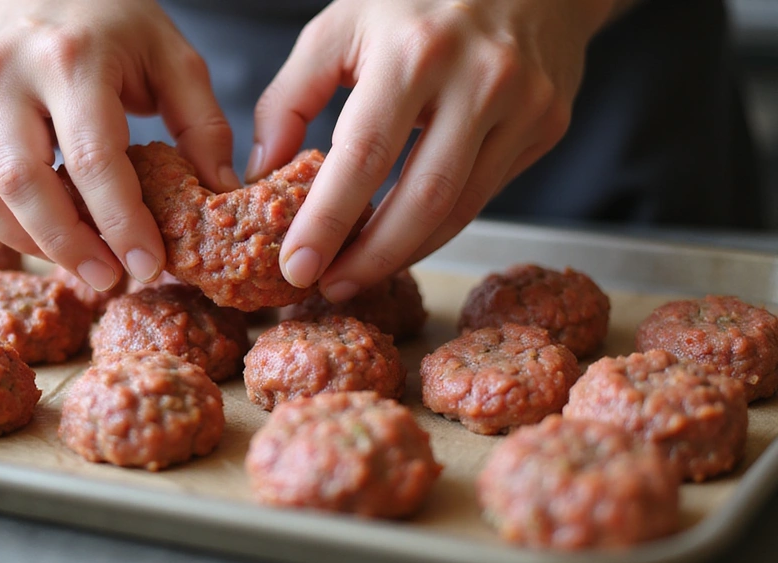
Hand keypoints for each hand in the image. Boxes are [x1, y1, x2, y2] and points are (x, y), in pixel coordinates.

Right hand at [0, 0, 239, 290]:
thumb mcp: (174, 59)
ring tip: (82, 262)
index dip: (121, 223)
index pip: (92, 159)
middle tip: (111, 278)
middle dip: (71, 248)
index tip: (148, 265)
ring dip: (34, 245)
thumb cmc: (114, 24)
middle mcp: (2, 74)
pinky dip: (4, 225)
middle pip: (24, 186)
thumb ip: (204, 127)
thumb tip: (221, 196)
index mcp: (69, 58)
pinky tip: (47, 233)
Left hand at [247, 0, 621, 300]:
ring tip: (358, 273)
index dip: (328, 221)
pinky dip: (440, 224)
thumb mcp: (343, 23)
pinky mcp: (548, 123)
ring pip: (461, 208)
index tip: (295, 267)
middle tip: (329, 288)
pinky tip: (402, 237)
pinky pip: (486, 193)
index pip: (363, 155)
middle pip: (423, 197)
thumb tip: (263, 171)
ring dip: (405, 252)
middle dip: (371, 257)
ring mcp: (524, 103)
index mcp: (414, 49)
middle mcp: (479, 77)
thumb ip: (293, 95)